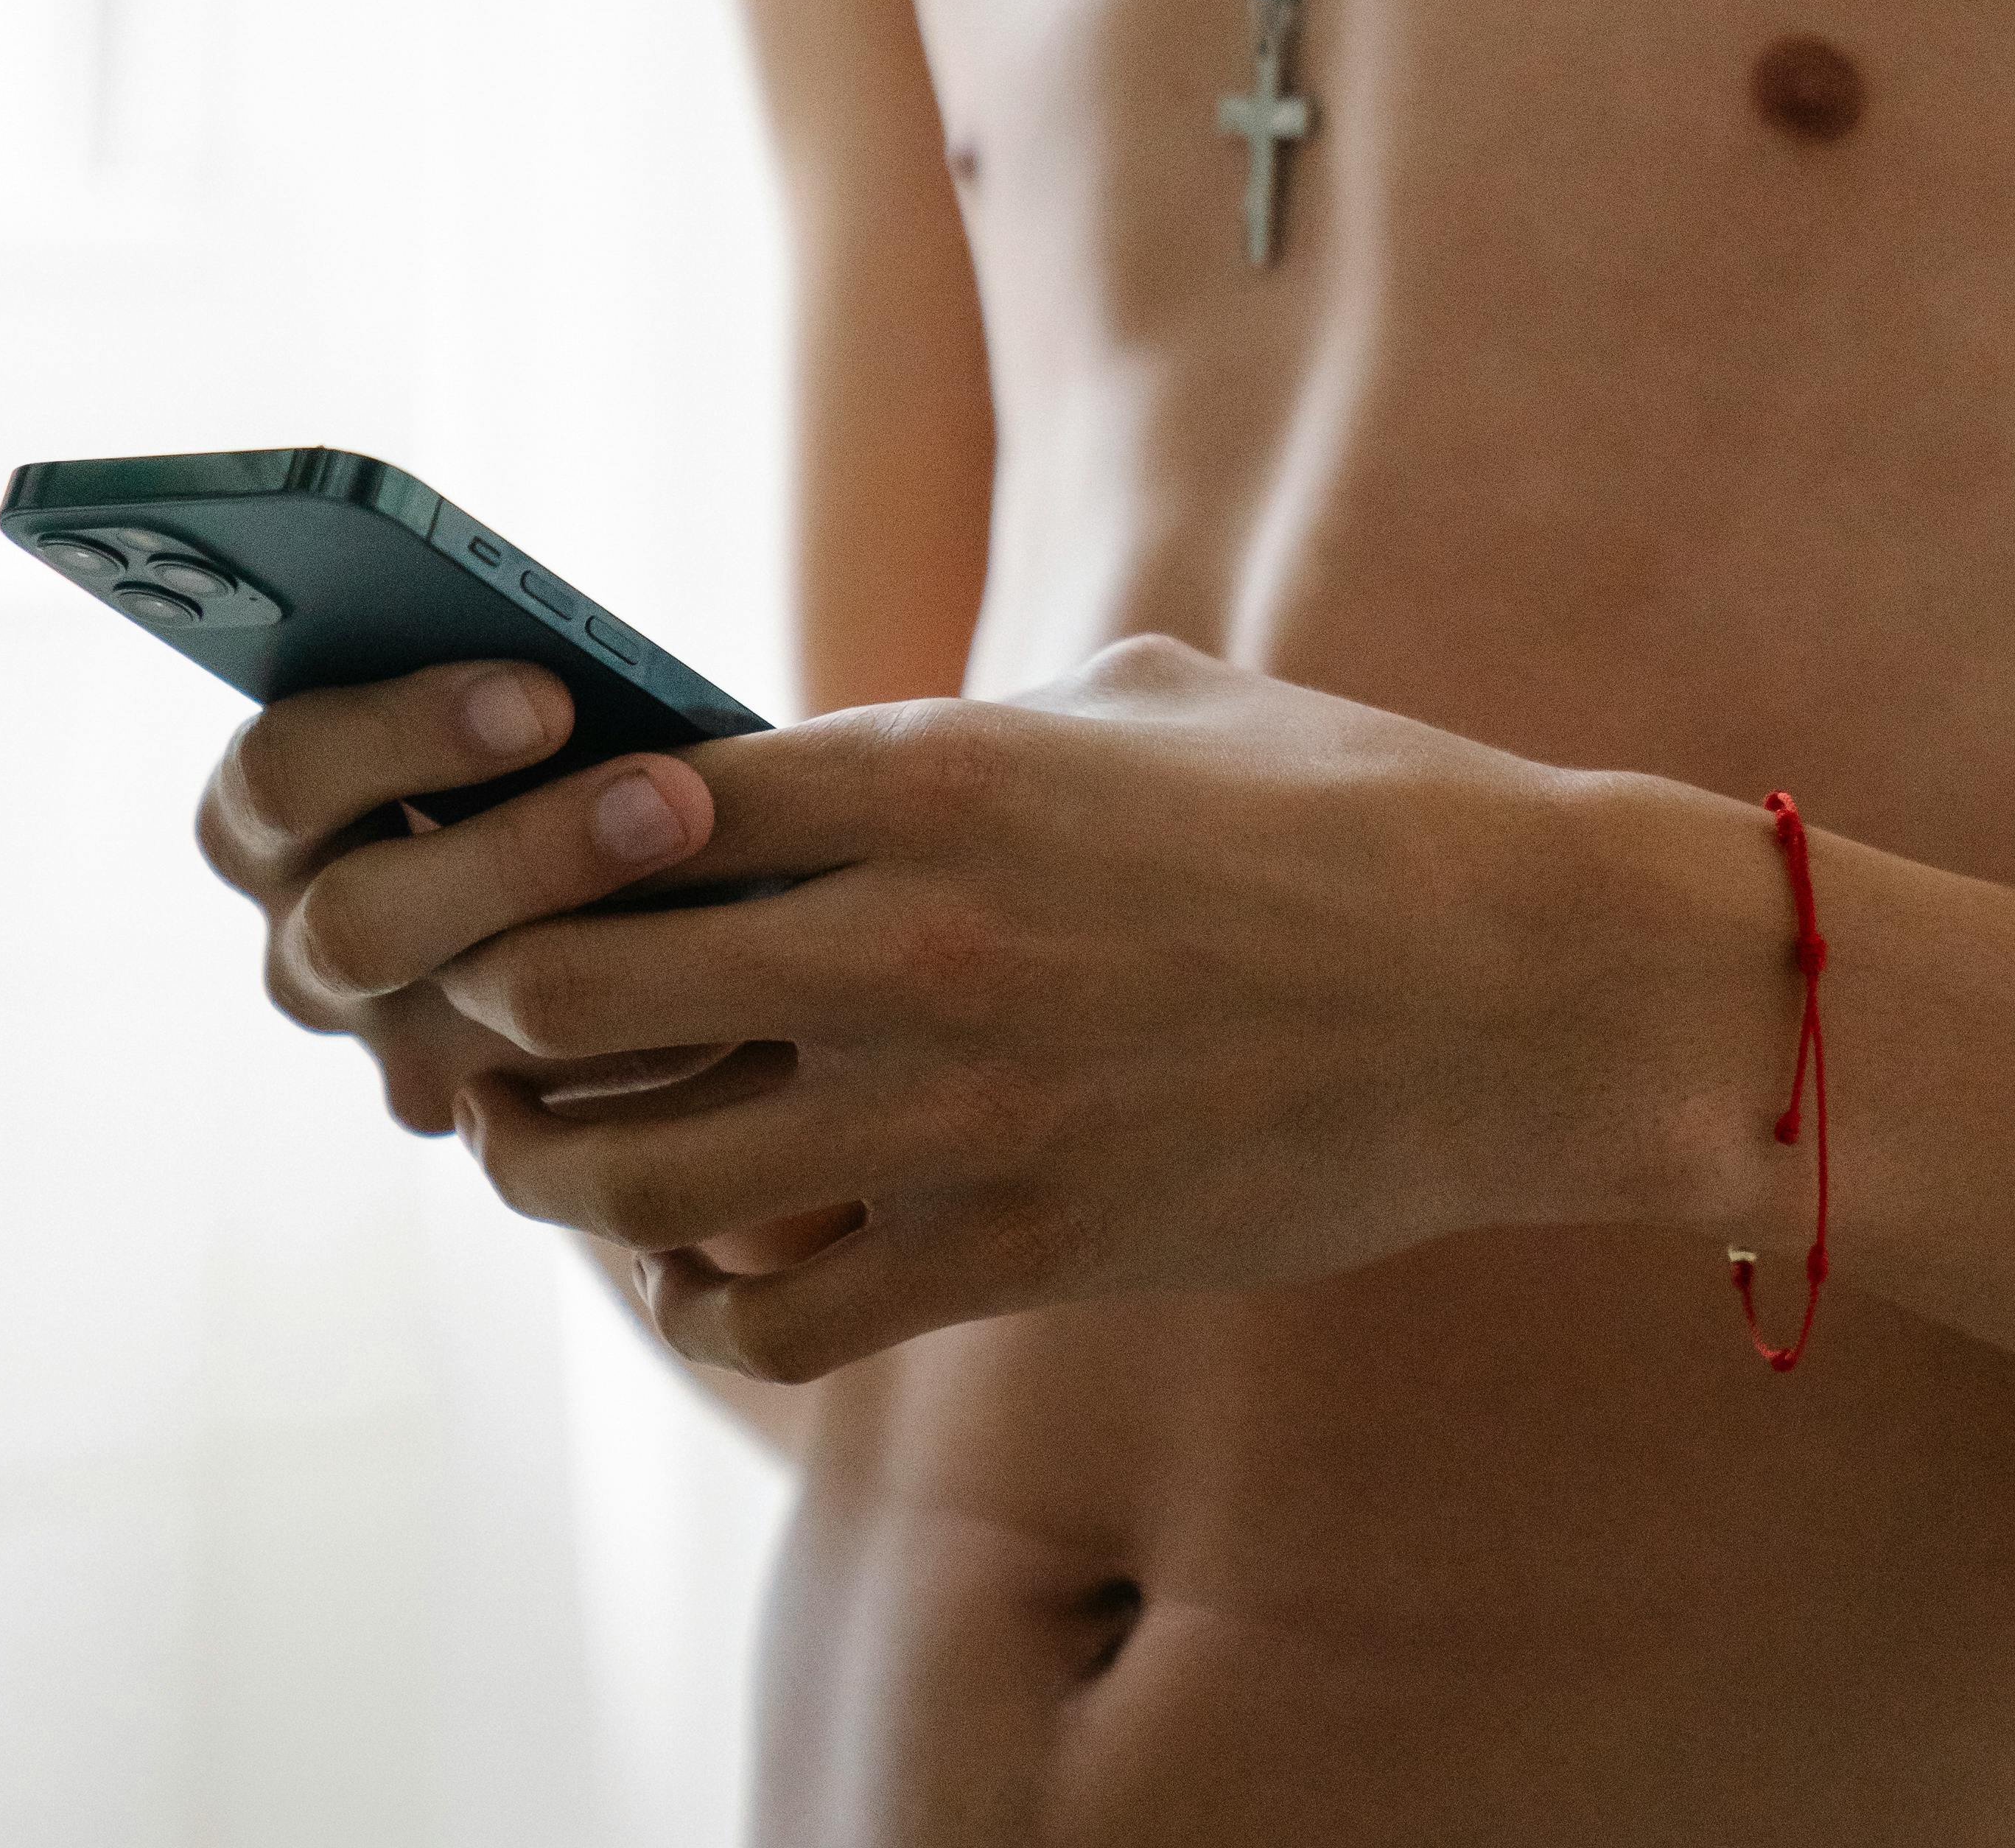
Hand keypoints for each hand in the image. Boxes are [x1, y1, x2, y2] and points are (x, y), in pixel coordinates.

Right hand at [193, 660, 721, 1139]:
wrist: (606, 843)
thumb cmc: (545, 717)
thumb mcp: (508, 678)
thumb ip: (512, 684)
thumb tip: (598, 687)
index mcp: (267, 806)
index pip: (284, 771)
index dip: (407, 729)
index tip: (549, 693)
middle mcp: (302, 940)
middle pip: (365, 925)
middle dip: (524, 856)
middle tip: (669, 797)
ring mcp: (385, 1042)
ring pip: (464, 1025)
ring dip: (610, 956)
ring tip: (741, 898)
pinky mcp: (476, 1112)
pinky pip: (560, 1089)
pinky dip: (662, 1029)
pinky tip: (765, 986)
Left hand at [436, 637, 1783, 1381]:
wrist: (1515, 984)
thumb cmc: (1340, 807)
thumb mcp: (1133, 694)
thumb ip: (959, 730)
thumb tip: (834, 759)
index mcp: (935, 771)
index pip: (632, 801)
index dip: (549, 829)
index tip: (537, 851)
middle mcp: (912, 938)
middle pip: (572, 983)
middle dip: (501, 1000)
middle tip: (499, 1011)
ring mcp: (957, 1108)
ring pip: (638, 1171)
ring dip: (561, 1163)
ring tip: (552, 1146)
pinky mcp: (1017, 1249)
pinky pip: (774, 1321)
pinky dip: (704, 1304)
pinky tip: (707, 1264)